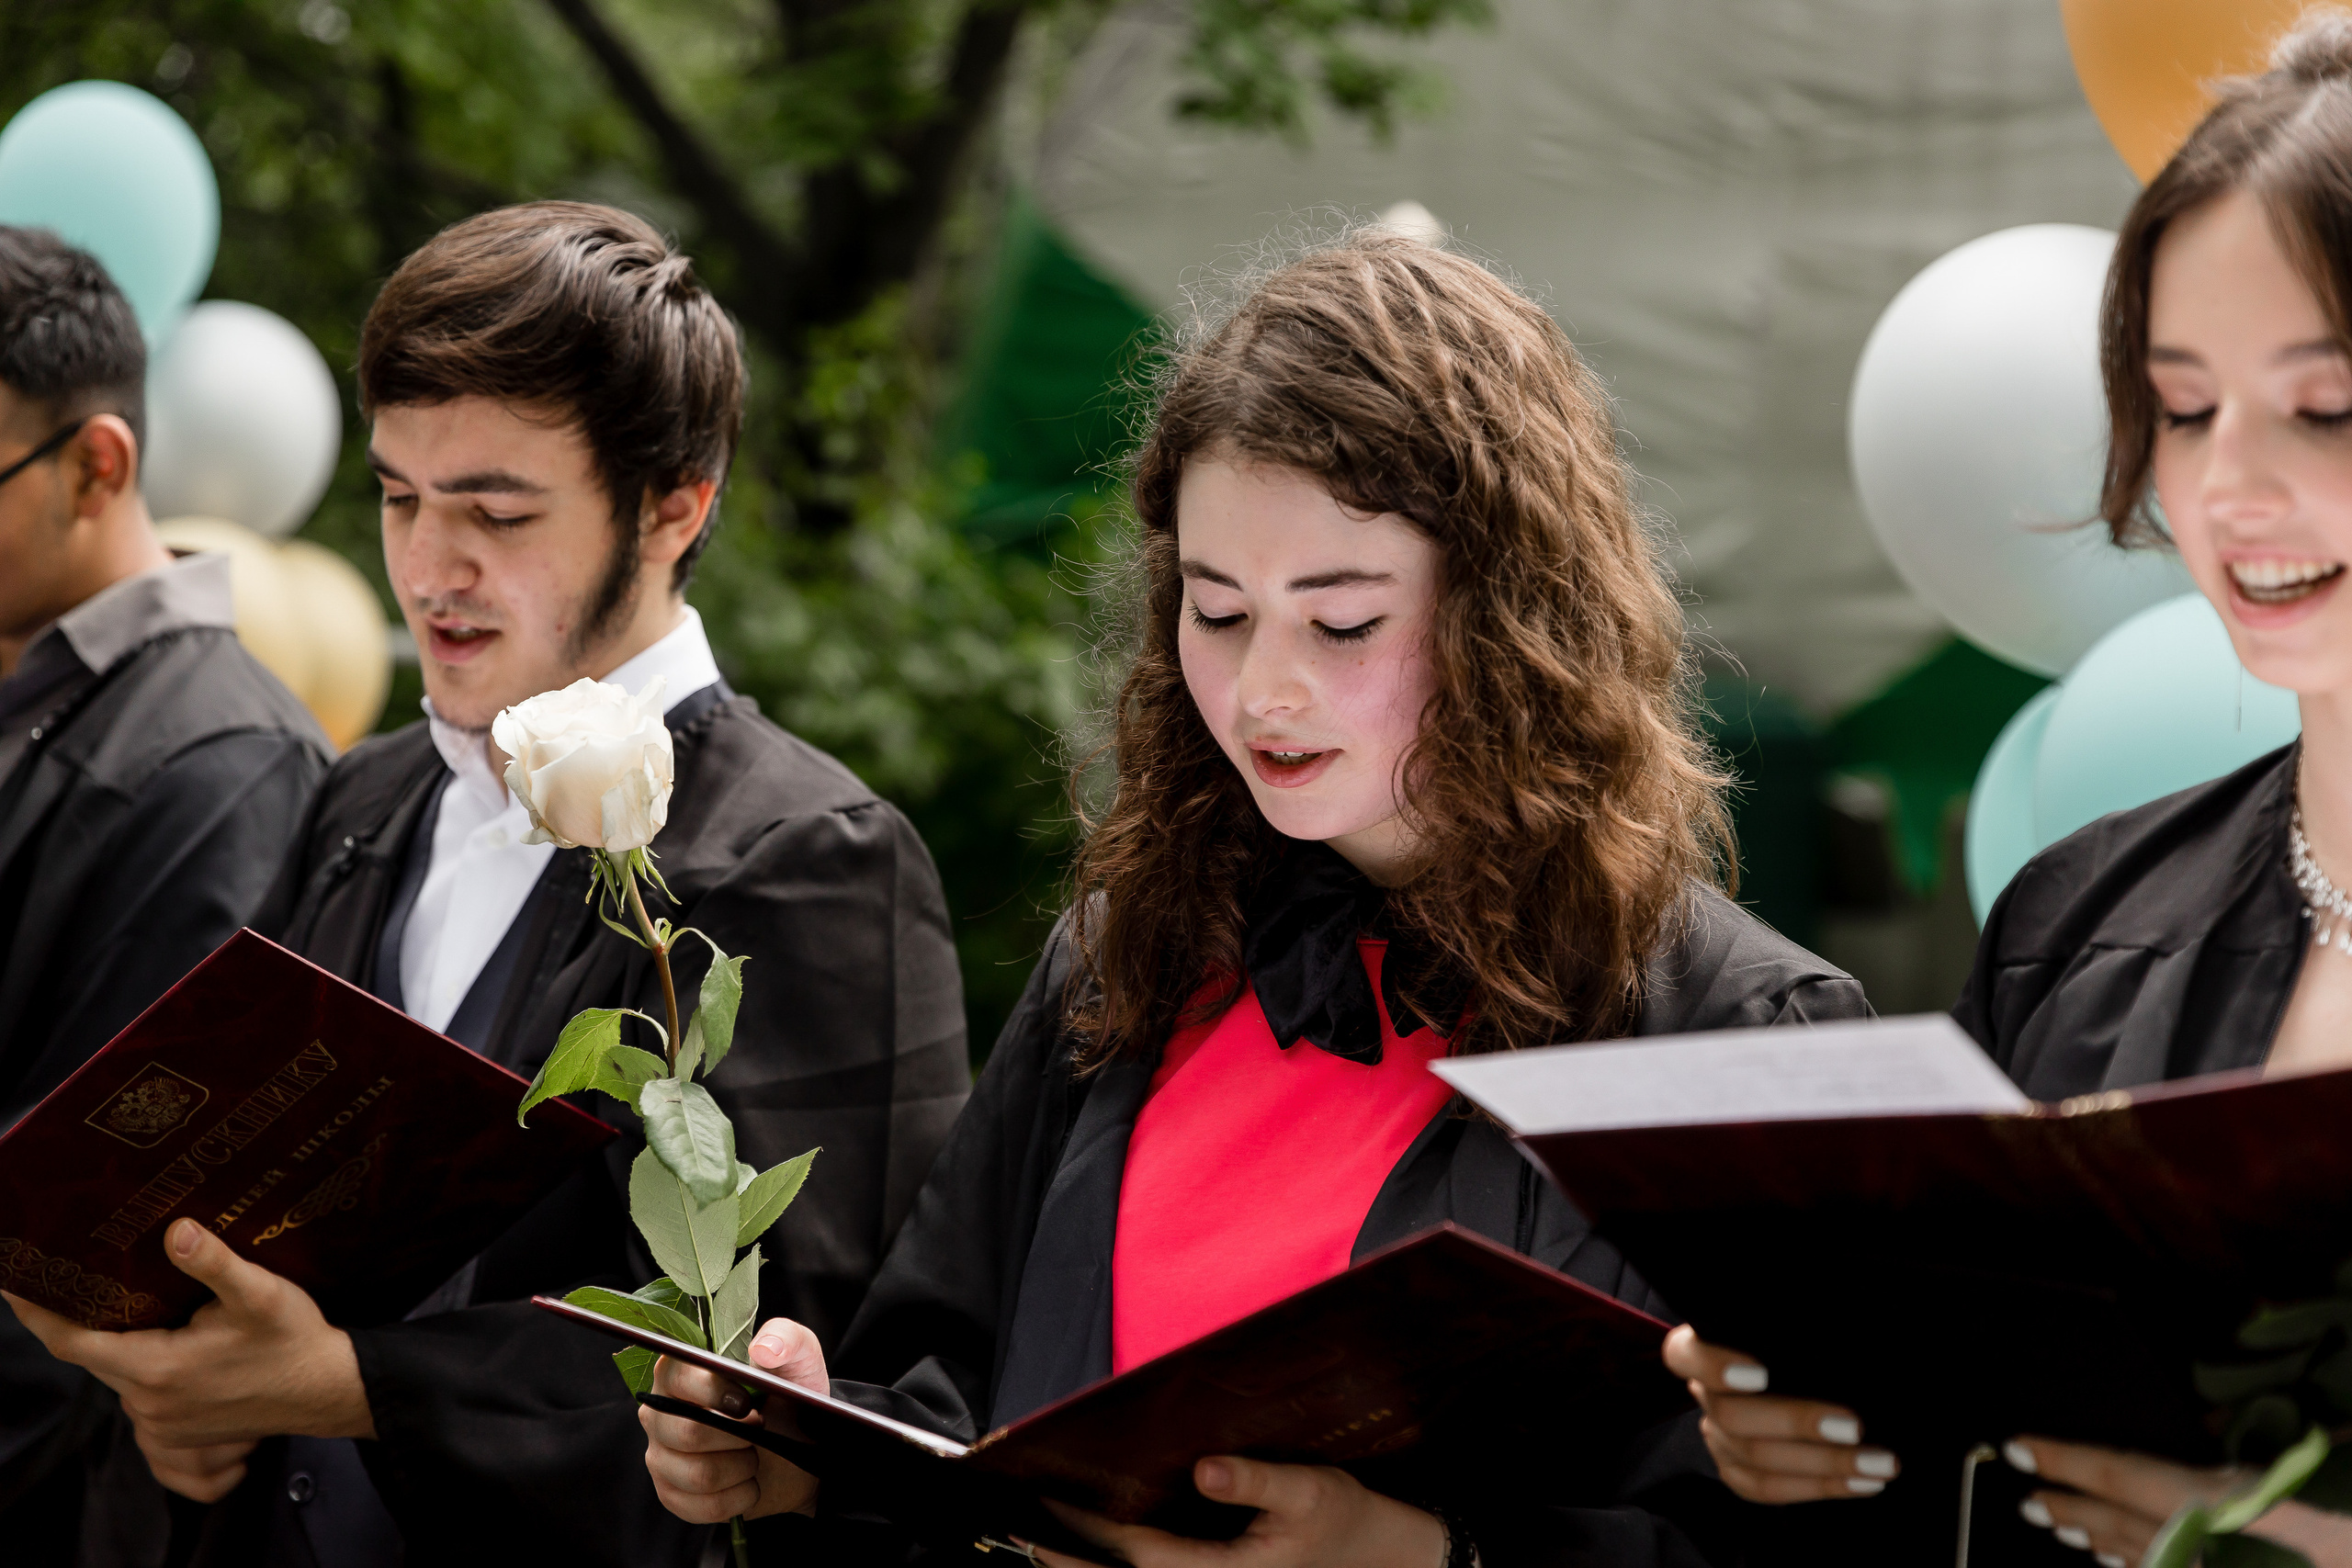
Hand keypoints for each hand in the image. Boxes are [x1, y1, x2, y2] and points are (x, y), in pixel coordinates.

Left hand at [2, 1218, 371, 1497]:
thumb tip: (177, 1230)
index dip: (36, 1313)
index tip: (14, 1283)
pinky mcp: (182, 1439)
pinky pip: (141, 1417)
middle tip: (81, 1280)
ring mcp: (164, 1428)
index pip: (72, 1342)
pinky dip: (141, 1391)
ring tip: (140, 1315)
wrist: (331, 1390)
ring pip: (119, 1383)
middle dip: (84, 1323)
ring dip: (121, 1352)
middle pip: (94, 1359)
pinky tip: (166, 1367)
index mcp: (157, 1368)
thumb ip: (214, 1263)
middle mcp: (150, 1405)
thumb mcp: (261, 1294)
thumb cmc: (294, 1341)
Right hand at [640, 1316, 826, 1523]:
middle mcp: (660, 1411)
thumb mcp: (799, 1361)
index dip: (713, 1391)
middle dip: (737, 1436)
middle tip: (759, 1428)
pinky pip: (701, 1506)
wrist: (797, 1450)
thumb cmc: (787, 1397)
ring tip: (754, 1455)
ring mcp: (661, 1455)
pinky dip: (738, 1498)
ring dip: (742, 1468)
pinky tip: (748, 1483)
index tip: (746, 1401)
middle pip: (687, 1432)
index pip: (676, 1376)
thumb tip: (763, 1349)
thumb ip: (787, 1339)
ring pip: (698, 1474)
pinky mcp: (672, 1493)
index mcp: (681, 1370)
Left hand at [1029, 1455, 1446, 1567]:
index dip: (1090, 1535)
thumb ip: (1257, 1481)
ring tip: (1043, 1540)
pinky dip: (1121, 1564)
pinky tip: (1099, 1546)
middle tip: (1022, 1535)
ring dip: (1091, 1567)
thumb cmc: (1342, 1521)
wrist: (1377, 1556)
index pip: (1140, 1557)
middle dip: (1071, 1563)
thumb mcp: (1310, 1492)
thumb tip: (1205, 1469)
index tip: (1048, 1509)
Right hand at [1662, 1326, 1897, 1502]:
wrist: (1803, 1375)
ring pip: (1756, 1460)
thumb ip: (1799, 1330)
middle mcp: (1703, 1393)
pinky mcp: (1735, 1471)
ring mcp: (1716, 1436)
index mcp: (1702, 1345)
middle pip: (1732, 1416)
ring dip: (1826, 1465)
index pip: (1684, 1355)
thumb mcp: (1790, 1325)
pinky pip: (1769, 1490)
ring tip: (1880, 1463)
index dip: (1714, 1367)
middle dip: (1798, 1424)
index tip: (1762, 1374)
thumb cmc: (1799, 1340)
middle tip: (1856, 1427)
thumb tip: (1847, 1340)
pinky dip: (1821, 1488)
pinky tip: (1864, 1483)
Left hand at [2004, 1435, 2351, 1567]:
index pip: (2121, 1474)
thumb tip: (2202, 1417)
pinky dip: (2147, 1563)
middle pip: (2128, 1526)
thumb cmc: (2345, 1501)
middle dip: (2077, 1512)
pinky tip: (2123, 1562)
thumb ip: (2243, 1441)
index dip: (2065, 1460)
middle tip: (2030, 1504)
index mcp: (2224, 1501)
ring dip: (2107, 1543)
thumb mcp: (2309, 1457)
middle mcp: (2215, 1544)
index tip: (2015, 1448)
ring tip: (2066, 1530)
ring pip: (2152, 1558)